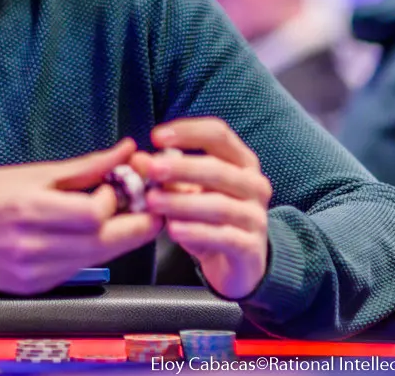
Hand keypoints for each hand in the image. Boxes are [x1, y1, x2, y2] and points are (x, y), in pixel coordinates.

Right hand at [0, 139, 162, 294]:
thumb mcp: (33, 172)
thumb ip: (85, 166)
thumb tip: (125, 150)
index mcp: (30, 210)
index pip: (95, 214)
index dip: (115, 200)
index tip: (114, 186)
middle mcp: (33, 247)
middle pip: (105, 243)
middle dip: (134, 226)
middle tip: (145, 210)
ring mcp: (34, 273)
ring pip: (95, 259)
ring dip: (112, 240)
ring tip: (109, 219)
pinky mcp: (35, 287)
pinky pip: (76, 269)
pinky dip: (87, 253)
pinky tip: (79, 237)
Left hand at [140, 118, 271, 299]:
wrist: (234, 263)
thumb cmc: (209, 218)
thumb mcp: (186, 193)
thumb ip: (165, 175)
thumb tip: (138, 160)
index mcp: (241, 161)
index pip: (217, 134)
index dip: (187, 132)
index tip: (156, 137)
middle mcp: (254, 185)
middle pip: (218, 168)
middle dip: (181, 167)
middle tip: (151, 169)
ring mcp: (256, 217)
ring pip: (219, 204)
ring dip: (182, 201)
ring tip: (153, 202)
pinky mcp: (250, 247)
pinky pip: (223, 236)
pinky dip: (196, 231)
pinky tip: (173, 229)